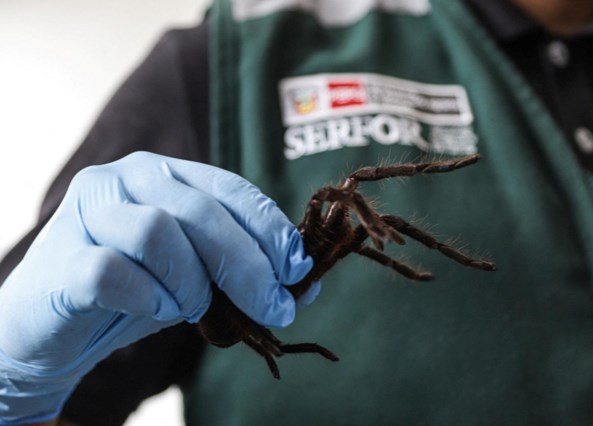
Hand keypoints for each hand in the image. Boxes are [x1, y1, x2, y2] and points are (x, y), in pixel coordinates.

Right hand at [0, 152, 312, 423]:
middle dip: (249, 265)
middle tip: (274, 307)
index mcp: (166, 174)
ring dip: (192, 281)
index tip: (297, 269)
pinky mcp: (59, 255)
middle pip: (200, 212)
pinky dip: (148, 297)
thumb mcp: (200, 277)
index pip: (230, 188)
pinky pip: (113, 271)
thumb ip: (245, 274)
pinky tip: (158, 310)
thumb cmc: (135, 291)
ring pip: (157, 232)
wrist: (55, 326)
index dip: (270, 228)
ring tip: (195, 308)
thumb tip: (306, 287)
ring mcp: (89, 211)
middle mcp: (126, 178)